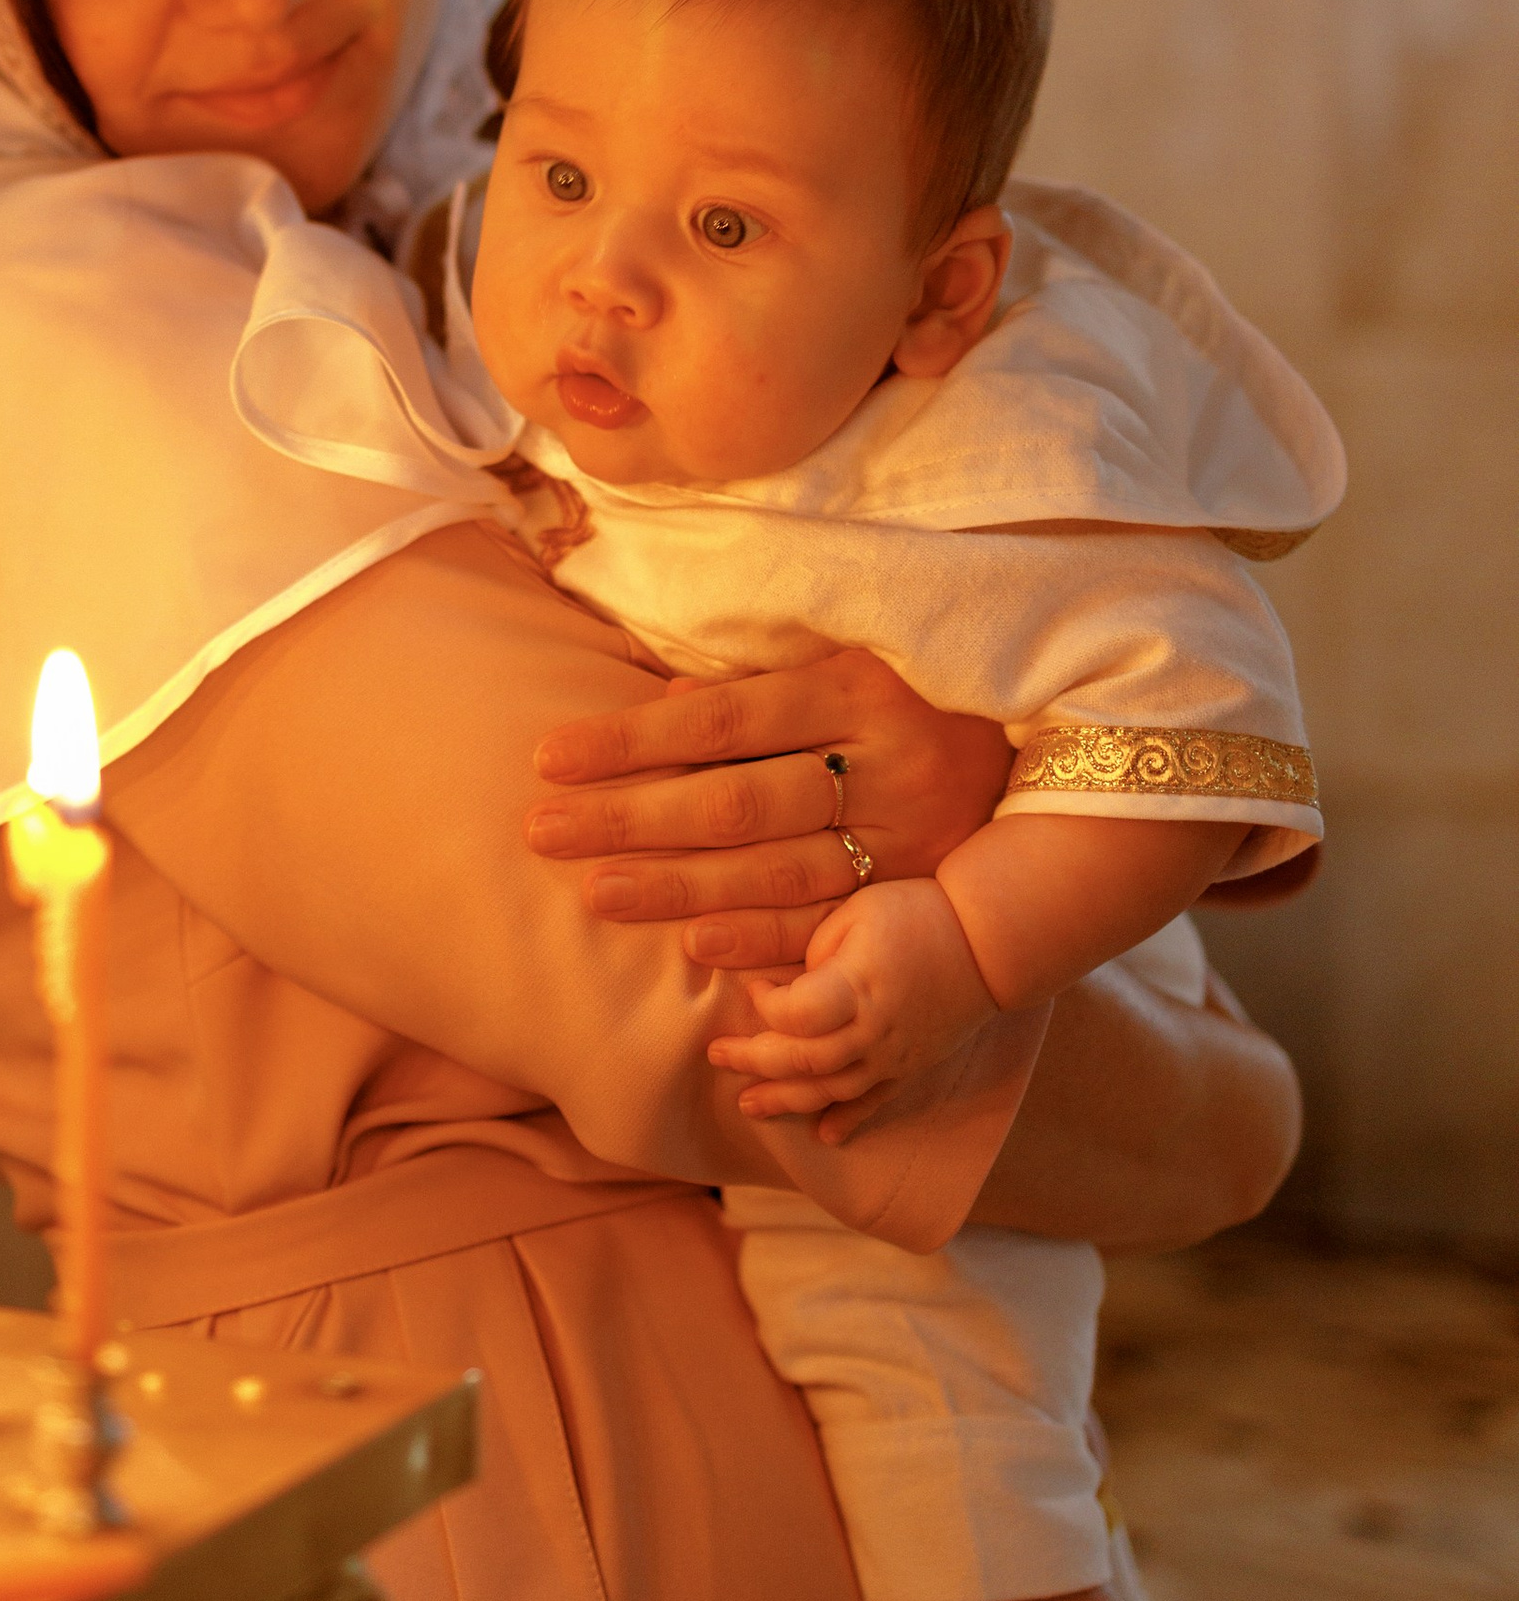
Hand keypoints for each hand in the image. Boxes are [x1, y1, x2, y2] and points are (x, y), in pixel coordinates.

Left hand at [528, 643, 1011, 955]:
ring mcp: (908, 834)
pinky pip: (829, 919)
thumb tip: (661, 698)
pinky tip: (694, 944)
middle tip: (542, 831)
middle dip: (630, 817)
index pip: (719, 720)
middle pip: (734, 798)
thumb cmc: (923, 683)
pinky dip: (761, 936)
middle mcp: (883, 762)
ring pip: (773, 868)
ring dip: (676, 885)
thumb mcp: (851, 656)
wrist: (1059, 747)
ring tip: (593, 891)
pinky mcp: (921, 888)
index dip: (631, 740)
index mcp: (854, 685)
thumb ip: (758, 680)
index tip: (550, 757)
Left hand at [707, 878, 996, 1122]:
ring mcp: (895, 1055)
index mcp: (857, 987)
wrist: (990, 939)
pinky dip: (848, 1121)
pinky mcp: (913, 1065)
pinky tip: (825, 1137)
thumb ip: (815, 954)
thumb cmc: (918, 912)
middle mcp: (874, 1031)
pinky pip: (877, 1102)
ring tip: (748, 1105)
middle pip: (804, 1061)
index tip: (755, 987)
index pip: (796, 1016)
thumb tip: (785, 988)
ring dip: (786, 1101)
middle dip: (754, 1061)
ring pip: (832, 1091)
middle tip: (717, 1055)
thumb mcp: (855, 913)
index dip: (766, 1007)